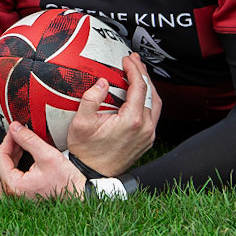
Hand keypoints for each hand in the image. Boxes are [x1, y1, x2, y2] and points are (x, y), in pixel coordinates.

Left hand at [0, 122, 84, 200]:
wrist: (78, 198)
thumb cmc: (66, 183)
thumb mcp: (48, 156)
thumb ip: (29, 140)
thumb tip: (15, 128)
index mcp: (13, 186)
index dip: (7, 140)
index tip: (15, 129)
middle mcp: (9, 195)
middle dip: (6, 148)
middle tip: (18, 136)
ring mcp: (13, 198)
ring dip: (8, 157)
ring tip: (22, 145)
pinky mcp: (19, 198)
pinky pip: (6, 180)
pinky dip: (12, 166)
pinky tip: (24, 157)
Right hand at [67, 52, 160, 176]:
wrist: (91, 176)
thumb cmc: (85, 152)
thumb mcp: (80, 124)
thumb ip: (91, 100)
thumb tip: (103, 82)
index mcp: (132, 121)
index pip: (140, 87)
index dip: (134, 69)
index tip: (127, 59)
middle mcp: (144, 128)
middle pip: (151, 93)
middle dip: (143, 73)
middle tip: (134, 61)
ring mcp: (148, 135)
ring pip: (155, 104)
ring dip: (148, 87)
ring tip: (138, 73)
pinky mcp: (147, 141)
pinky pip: (153, 115)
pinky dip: (148, 100)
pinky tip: (139, 95)